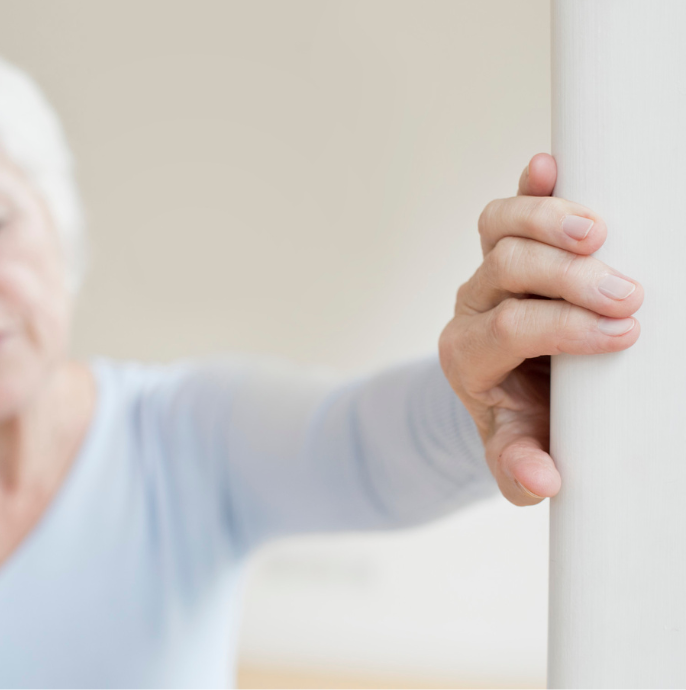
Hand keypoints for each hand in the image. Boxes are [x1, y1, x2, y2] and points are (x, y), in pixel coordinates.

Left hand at [438, 153, 642, 505]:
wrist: (506, 393)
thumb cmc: (521, 421)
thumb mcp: (517, 450)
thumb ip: (521, 467)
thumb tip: (544, 479)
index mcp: (468, 356)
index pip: (508, 328)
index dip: (563, 327)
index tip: (623, 334)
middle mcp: (473, 306)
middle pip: (505, 269)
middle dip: (567, 278)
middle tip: (628, 294)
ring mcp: (488, 270)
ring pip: (497, 227)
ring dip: (548, 221)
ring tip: (600, 230)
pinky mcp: (509, 243)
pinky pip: (510, 206)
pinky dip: (531, 186)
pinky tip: (549, 166)